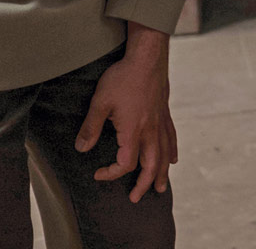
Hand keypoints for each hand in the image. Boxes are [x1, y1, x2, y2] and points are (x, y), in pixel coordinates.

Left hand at [75, 23, 176, 202]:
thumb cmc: (123, 77)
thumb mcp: (100, 102)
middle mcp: (150, 130)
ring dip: (162, 174)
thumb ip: (91, 128)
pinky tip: (173, 158)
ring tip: (161, 188)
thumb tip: (82, 148)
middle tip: (136, 198)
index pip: (125, 163)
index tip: (98, 172)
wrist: (147, 57)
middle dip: (144, 184)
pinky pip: (171, 138)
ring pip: (165, 155)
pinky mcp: (165, 113)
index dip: (111, 173)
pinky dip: (172, 151)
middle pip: (152, 165)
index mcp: (134, 131)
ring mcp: (160, 122)